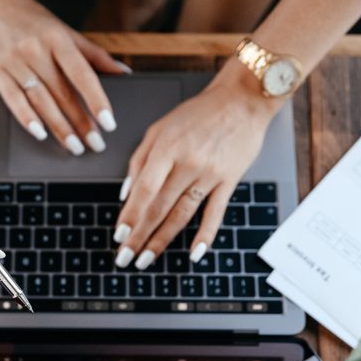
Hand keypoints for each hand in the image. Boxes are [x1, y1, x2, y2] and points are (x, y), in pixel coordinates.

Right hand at [0, 0, 126, 154]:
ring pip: (40, 100)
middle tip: (95, 144)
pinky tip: (40, 133)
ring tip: (74, 146)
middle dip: (81, 122)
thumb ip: (94, 55)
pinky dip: (27, 118)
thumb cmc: (34, 21)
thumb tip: (124, 73)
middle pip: (62, 93)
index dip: (96, 100)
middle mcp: (36, 50)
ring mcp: (14, 61)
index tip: (108, 123)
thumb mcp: (65, 32)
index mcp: (57, 39)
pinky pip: (13, 99)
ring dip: (59, 126)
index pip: (82, 74)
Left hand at [112, 64, 281, 268]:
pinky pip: (215, 213)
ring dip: (162, 240)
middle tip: (125, 258)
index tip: (119, 236)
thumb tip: (125, 193)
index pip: (143, 190)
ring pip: (181, 214)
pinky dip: (205, 235)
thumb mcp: (159, 128)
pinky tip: (194, 253)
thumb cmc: (199, 113)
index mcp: (166, 148)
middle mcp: (187, 163)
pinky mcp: (229, 181)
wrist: (242, 101)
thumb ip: (139, 159)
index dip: (130, 215)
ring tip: (146, 259)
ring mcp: (209, 174)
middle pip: (158, 207)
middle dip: (139, 236)